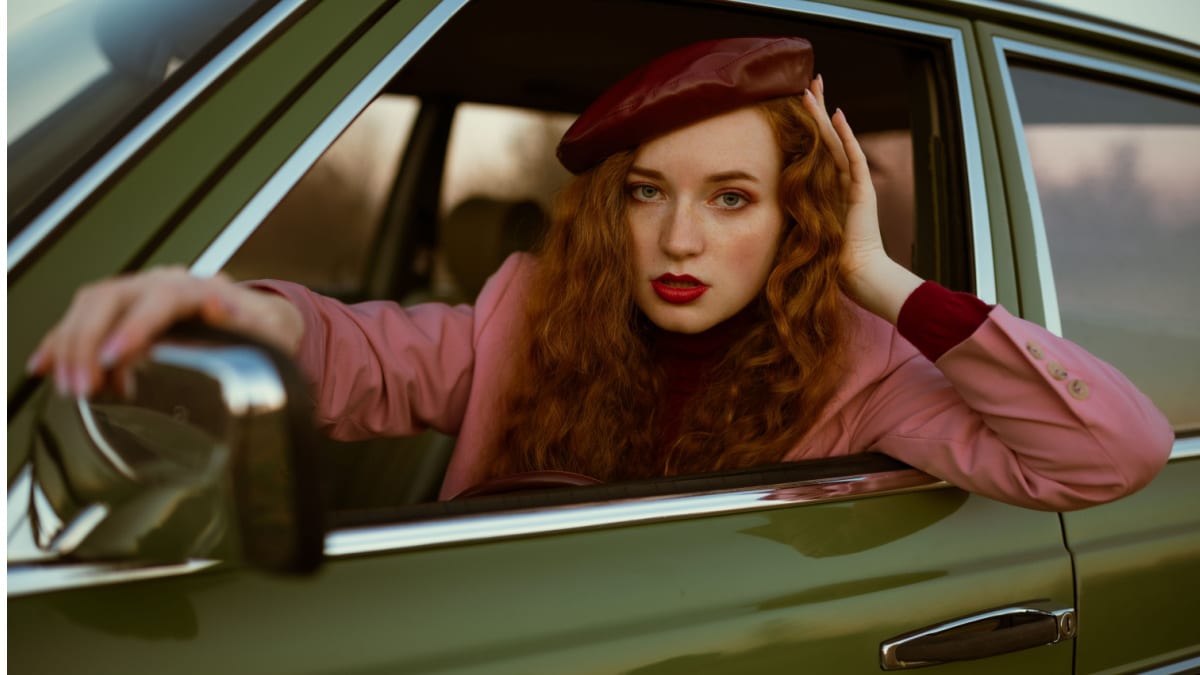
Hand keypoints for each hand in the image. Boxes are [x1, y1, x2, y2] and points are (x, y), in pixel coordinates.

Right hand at [26, 267, 304, 397]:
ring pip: (88, 307)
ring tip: (72, 389)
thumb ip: (252, 324)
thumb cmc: (262, 329)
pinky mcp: (120, 311)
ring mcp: (135, 293)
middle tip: (82, 388)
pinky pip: (80, 319)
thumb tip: (227, 309)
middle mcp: (159, 283)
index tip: (113, 358)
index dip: (134, 327)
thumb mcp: (268, 330)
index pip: (159, 299)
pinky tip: (44, 367)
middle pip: (109, 299)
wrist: (258, 318)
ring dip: (71, 347)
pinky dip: (60, 343)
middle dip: (87, 344)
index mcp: (196, 288)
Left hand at [801, 75, 921, 322]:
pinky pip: (853, 158)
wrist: (856, 274)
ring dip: (824, 114)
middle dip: (817, 108)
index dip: (806, 125)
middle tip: (809, 79)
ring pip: (836, 140)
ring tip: (814, 88)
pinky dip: (845, 137)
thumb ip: (788, 210)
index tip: (794, 102)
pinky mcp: (862, 191)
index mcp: (827, 185)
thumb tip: (755, 204)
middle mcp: (841, 179)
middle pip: (826, 135)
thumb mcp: (800, 227)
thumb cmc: (826, 258)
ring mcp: (853, 183)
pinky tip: (837, 116)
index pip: (814, 147)